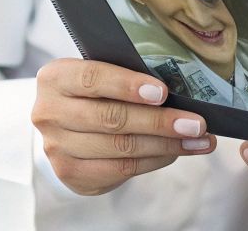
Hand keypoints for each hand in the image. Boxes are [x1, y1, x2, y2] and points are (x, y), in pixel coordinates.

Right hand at [32, 58, 217, 195]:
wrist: (66, 127)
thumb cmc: (93, 93)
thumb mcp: (100, 74)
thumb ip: (126, 77)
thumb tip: (179, 91)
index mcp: (55, 78)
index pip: (93, 78)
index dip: (128, 85)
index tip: (163, 92)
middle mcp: (49, 112)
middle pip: (111, 118)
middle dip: (160, 121)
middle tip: (196, 123)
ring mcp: (57, 146)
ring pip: (120, 147)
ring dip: (166, 144)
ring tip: (198, 140)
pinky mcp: (70, 173)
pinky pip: (120, 169)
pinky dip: (154, 160)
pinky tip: (175, 152)